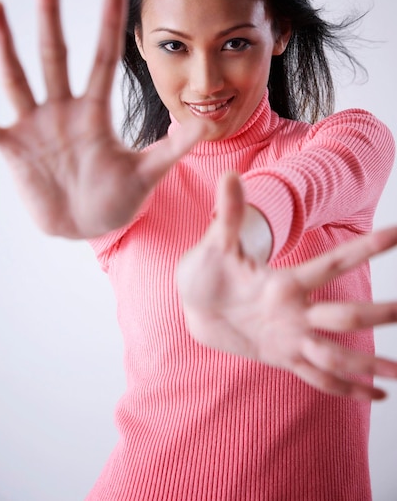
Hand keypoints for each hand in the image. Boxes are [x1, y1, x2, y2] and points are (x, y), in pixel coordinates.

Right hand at [0, 0, 206, 237]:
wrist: (89, 226)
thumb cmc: (118, 198)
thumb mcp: (148, 174)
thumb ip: (173, 147)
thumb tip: (206, 122)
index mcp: (95, 113)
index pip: (103, 60)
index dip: (109, 25)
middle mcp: (63, 111)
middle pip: (55, 55)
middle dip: (51, 15)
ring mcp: (36, 128)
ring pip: (18, 79)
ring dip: (5, 45)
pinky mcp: (16, 150)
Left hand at [178, 172, 396, 399]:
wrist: (196, 304)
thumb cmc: (206, 269)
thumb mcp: (217, 243)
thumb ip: (230, 214)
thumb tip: (229, 174)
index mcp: (285, 282)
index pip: (333, 263)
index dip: (365, 249)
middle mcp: (296, 311)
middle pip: (343, 316)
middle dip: (376, 315)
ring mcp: (292, 337)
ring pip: (337, 353)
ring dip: (368, 364)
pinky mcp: (283, 357)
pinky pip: (318, 378)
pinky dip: (345, 389)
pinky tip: (374, 398)